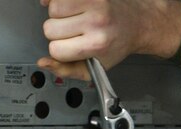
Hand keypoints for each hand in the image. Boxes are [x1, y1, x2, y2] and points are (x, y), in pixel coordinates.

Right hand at [38, 0, 180, 78]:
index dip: (61, 50)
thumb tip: (43, 62)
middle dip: (58, 32)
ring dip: (59, 14)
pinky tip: (71, 7)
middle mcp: (96, 21)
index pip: (56, 49)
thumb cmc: (115, 45)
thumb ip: (68, 70)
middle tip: (75, 32)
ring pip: (52, 8)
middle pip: (50, 28)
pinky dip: (59, 0)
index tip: (72, 48)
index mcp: (97, 44)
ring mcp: (93, 2)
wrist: (137, 22)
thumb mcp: (95, 67)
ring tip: (75, 18)